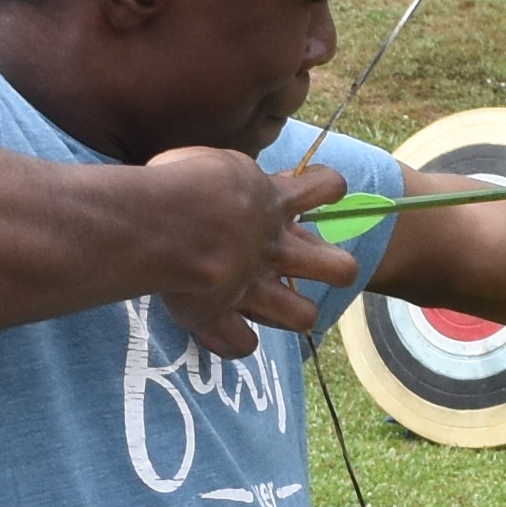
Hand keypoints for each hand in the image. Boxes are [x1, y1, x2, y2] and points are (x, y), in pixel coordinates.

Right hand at [143, 148, 355, 360]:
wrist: (166, 223)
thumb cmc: (183, 180)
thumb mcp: (217, 162)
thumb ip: (233, 176)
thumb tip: (230, 179)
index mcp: (275, 204)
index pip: (326, 187)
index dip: (327, 188)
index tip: (316, 190)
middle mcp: (276, 250)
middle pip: (340, 268)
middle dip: (336, 267)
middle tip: (313, 263)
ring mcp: (254, 289)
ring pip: (303, 316)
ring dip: (293, 312)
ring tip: (276, 306)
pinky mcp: (221, 317)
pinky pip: (242, 344)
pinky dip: (235, 341)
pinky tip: (226, 332)